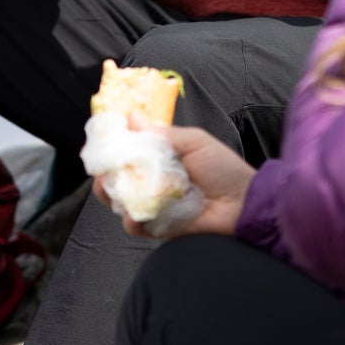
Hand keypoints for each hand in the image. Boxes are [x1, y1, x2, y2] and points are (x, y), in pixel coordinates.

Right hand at [96, 124, 255, 239]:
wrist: (243, 204)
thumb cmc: (223, 169)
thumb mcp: (194, 141)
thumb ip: (162, 133)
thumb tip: (132, 117)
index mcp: (162, 157)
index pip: (129, 151)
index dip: (113, 147)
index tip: (101, 140)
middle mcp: (155, 180)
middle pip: (118, 177)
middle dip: (104, 172)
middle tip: (101, 168)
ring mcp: (156, 204)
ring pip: (121, 201)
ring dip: (111, 194)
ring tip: (111, 187)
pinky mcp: (160, 227)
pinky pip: (137, 225)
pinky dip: (131, 221)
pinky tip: (134, 214)